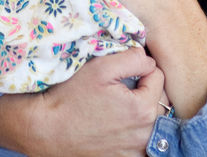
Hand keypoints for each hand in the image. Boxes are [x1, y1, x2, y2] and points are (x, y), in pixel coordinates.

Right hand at [0, 48, 168, 156]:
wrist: (47, 129)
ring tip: (120, 103)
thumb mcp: (100, 68)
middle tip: (122, 84)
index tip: (123, 69)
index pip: (158, 76)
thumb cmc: (71, 97)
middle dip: (146, 87)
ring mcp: (136, 149)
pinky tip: (117, 123)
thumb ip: (132, 58)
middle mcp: (145, 133)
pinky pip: (141, 140)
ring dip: (143, 109)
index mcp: (143, 108)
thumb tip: (148, 58)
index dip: (141, 66)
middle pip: (159, 99)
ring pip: (153, 121)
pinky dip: (135, 130)